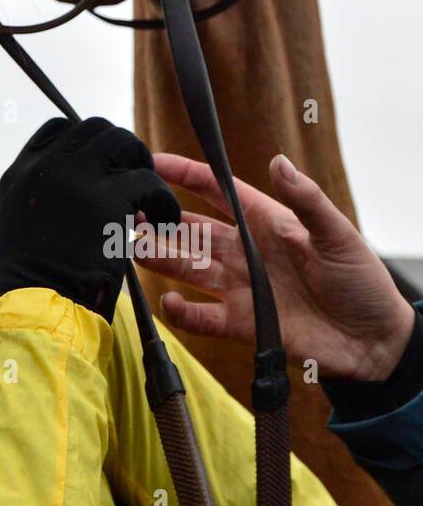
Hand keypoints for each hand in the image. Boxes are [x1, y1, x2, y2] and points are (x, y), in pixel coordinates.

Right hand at [0, 116, 180, 321]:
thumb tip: (65, 186)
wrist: (36, 307)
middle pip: (96, 129)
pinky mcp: (108, 198)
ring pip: (124, 144)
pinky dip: (163, 201)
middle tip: (132, 181)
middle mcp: (46, 165)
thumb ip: (39, 196)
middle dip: (121, 151)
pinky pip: (150, 181)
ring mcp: (77, 176)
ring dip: (142, 168)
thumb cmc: (31, 282)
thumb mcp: (17, 224)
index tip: (102, 167)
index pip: (59, 130)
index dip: (86, 144)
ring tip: (149, 199)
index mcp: (21, 171)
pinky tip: (164, 222)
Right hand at [137, 152, 416, 381]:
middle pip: (192, 229)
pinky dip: (181, 311)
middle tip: (129, 211)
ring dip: (159, 257)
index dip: (186, 174)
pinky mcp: (242, 323)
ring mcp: (240, 286)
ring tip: (133, 249)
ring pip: (187, 266)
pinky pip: (202, 316)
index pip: (218, 191)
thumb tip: (278, 161)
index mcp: (266, 221)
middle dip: (159, 219)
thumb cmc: (363, 282)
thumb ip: (306, 200)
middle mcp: (246, 251)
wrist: (375, 343)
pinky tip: (168, 301)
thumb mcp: (338, 235)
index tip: (154, 161)